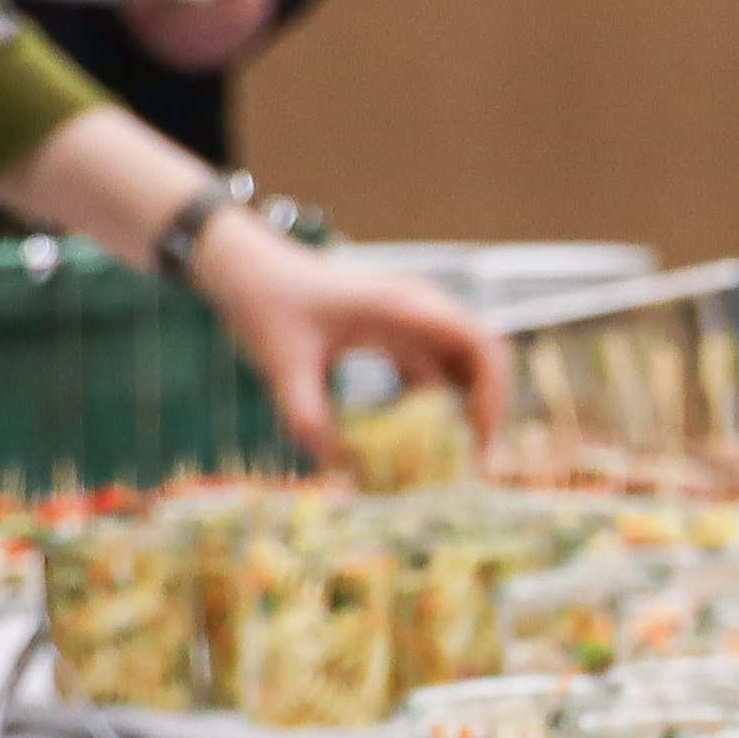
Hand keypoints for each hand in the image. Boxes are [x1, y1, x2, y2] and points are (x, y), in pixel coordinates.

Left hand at [191, 222, 508, 467]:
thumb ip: (308, 417)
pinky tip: (416, 440)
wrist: (245, 268)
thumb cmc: (265, 304)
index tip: (481, 439)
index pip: (477, 342)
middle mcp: (417, 308)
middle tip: (474, 459)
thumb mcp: (282, 366)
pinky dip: (433, 403)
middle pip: (480, 354)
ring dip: (462, 406)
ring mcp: (409, 318)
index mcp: (400, 306)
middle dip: (487, 406)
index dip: (492, 391)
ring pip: (459, 364)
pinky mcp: (395, 331)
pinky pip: (431, 369)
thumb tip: (338, 469)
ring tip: (451, 456)